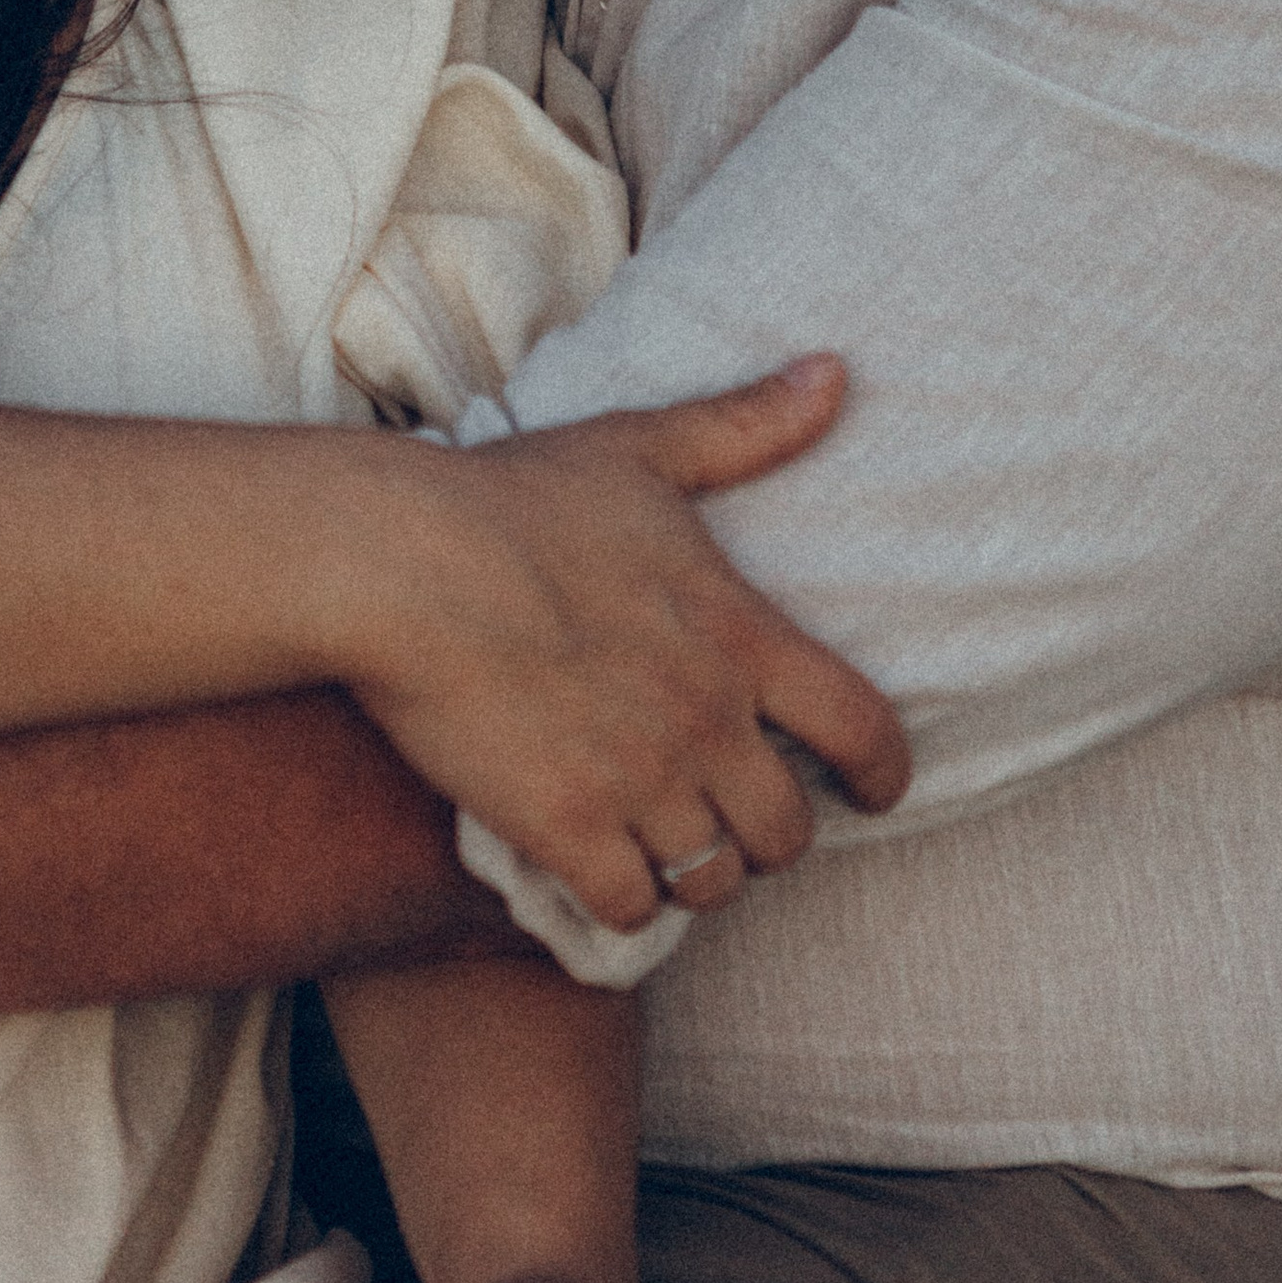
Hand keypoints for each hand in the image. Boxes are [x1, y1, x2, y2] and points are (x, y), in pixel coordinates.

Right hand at [361, 359, 908, 933]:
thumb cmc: (511, 500)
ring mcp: (640, 783)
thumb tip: (836, 373)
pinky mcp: (566, 830)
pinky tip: (595, 870)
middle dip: (768, 835)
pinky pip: (630, 909)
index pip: (862, 728)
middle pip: (787, 832)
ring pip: (712, 880)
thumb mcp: (639, 449)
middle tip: (730, 819)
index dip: (884, 773)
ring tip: (662, 847)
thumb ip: (745, 425)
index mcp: (739, 635)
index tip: (877, 792)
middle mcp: (708, 721)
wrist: (397, 564)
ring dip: (694, 871)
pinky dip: (621, 902)